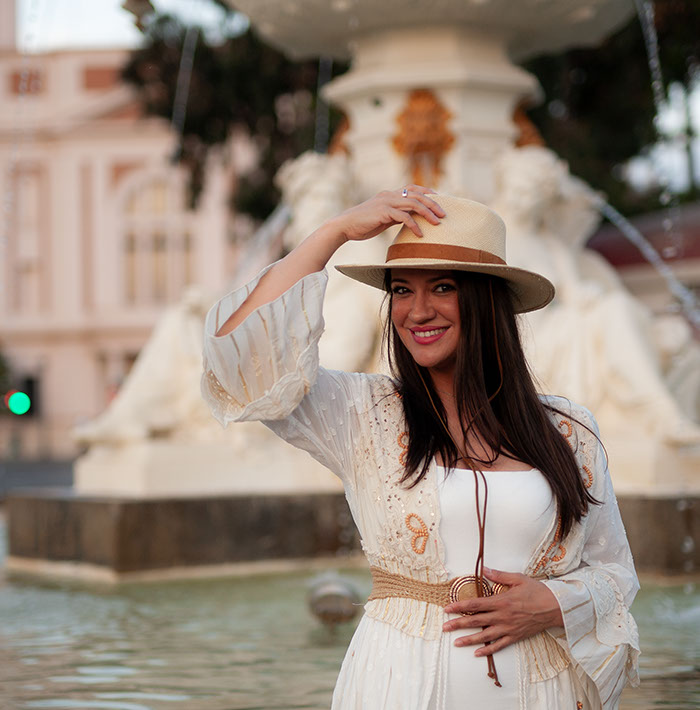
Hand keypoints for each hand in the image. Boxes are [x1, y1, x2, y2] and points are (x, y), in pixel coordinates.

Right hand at [329, 185, 444, 241]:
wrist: (344, 226)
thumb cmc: (362, 224)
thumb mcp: (382, 218)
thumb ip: (395, 215)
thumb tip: (408, 219)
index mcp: (389, 194)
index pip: (413, 188)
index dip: (428, 192)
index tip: (439, 200)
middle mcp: (390, 195)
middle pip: (418, 195)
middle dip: (433, 204)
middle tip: (444, 214)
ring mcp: (387, 202)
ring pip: (414, 204)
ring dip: (428, 213)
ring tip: (438, 223)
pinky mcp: (383, 212)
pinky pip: (404, 217)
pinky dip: (414, 225)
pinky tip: (420, 234)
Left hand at [442, 567, 562, 655]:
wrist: (556, 608)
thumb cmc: (537, 591)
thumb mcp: (518, 578)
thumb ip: (499, 575)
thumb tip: (484, 569)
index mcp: (501, 601)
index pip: (475, 605)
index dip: (460, 606)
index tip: (447, 608)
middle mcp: (502, 617)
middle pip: (476, 621)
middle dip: (458, 624)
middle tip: (445, 627)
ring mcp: (508, 628)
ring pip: (485, 636)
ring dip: (469, 639)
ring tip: (456, 642)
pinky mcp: (515, 637)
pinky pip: (499, 645)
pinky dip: (488, 650)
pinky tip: (477, 653)